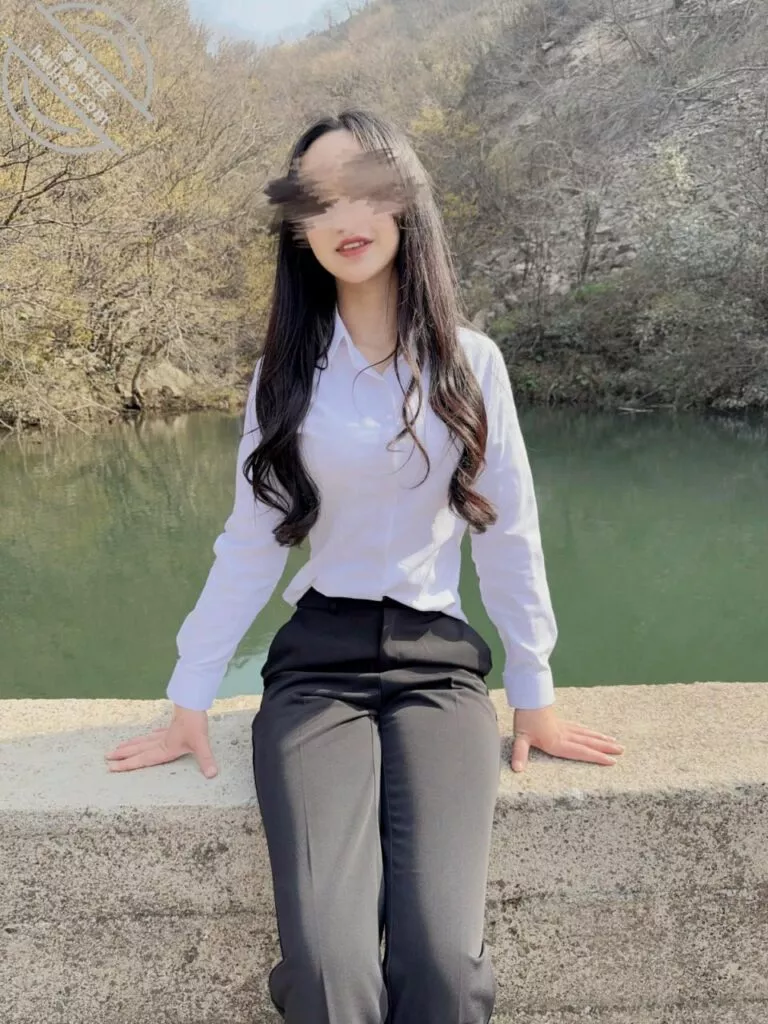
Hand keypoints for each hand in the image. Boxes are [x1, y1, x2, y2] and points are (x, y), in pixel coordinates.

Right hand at [104, 704, 218, 777]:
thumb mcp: (201, 742)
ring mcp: (166, 733)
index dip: (127, 764)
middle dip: (123, 755)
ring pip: (144, 740)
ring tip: (118, 747)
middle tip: (107, 757)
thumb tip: (212, 775)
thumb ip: (206, 759)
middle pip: (139, 749)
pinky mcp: (173, 726)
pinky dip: (150, 735)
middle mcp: (162, 742)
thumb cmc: (195, 722)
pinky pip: (157, 733)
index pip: (142, 759)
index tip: (111, 767)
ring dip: (131, 745)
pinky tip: (149, 734)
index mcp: (165, 748)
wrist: (194, 702)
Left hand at [510, 704, 623, 772]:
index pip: (581, 752)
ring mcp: (565, 728)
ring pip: (587, 734)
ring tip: (615, 742)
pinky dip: (589, 732)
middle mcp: (565, 736)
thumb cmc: (525, 719)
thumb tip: (517, 769)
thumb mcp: (520, 738)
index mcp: (558, 742)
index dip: (596, 757)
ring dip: (601, 739)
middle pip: (589, 742)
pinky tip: (594, 733)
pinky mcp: (561, 722)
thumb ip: (520, 754)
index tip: (612, 761)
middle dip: (606, 748)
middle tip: (622, 750)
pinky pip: (580, 729)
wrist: (528, 698)